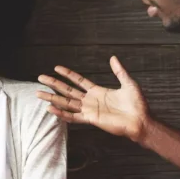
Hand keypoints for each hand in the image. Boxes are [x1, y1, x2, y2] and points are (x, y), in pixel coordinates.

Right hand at [36, 57, 150, 142]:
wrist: (140, 121)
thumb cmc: (137, 104)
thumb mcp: (128, 83)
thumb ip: (119, 71)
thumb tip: (112, 57)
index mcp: (98, 92)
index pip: (78, 81)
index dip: (67, 74)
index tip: (56, 68)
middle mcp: (90, 100)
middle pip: (67, 90)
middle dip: (54, 83)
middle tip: (40, 77)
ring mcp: (89, 110)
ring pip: (66, 102)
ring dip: (52, 98)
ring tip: (38, 93)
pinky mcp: (90, 119)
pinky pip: (72, 116)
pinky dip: (61, 113)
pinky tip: (50, 108)